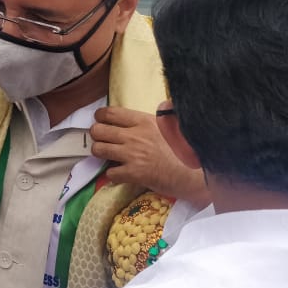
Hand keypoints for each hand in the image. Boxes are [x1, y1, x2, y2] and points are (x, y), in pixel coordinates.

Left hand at [90, 107, 207, 203]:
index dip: (100, 117)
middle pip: (98, 130)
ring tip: (107, 155)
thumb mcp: (167, 126)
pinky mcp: (132, 173)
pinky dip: (112, 175)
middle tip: (101, 139)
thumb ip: (150, 120)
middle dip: (96, 135)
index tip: (99, 120)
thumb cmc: (182, 150)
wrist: (191, 173)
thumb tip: (144, 113)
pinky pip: (109, 173)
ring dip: (100, 153)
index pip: (110, 113)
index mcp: (143, 121)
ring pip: (99, 150)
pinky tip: (120, 173)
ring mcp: (132, 155)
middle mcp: (134, 136)